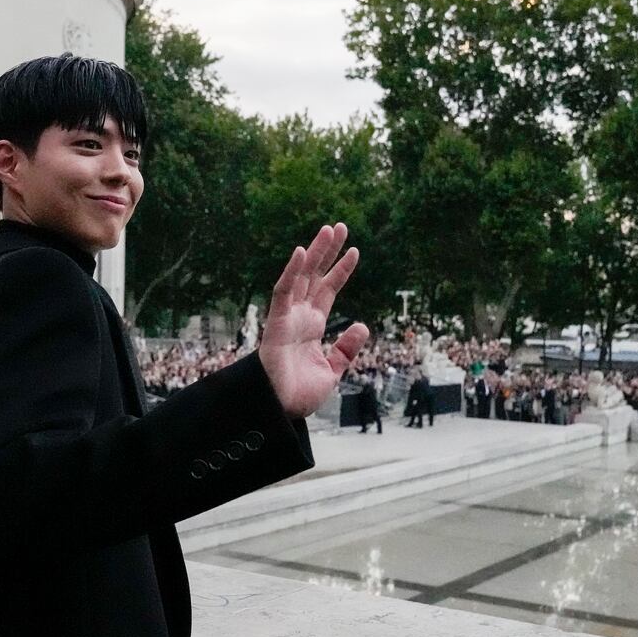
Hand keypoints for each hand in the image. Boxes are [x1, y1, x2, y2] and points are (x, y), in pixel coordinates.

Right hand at [259, 223, 369, 418]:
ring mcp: (287, 317)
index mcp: (312, 326)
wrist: (279, 411)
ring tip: (329, 229)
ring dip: (315, 252)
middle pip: (315, 275)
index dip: (341, 270)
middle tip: (339, 226)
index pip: (328, 290)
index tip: (355, 250)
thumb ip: (346, 348)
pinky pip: (283, 292)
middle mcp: (299, 316)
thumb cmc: (299, 394)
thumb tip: (361, 325)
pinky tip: (302, 251)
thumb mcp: (332, 370)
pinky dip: (291, 272)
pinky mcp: (276, 323)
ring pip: (301, 276)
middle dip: (327, 251)